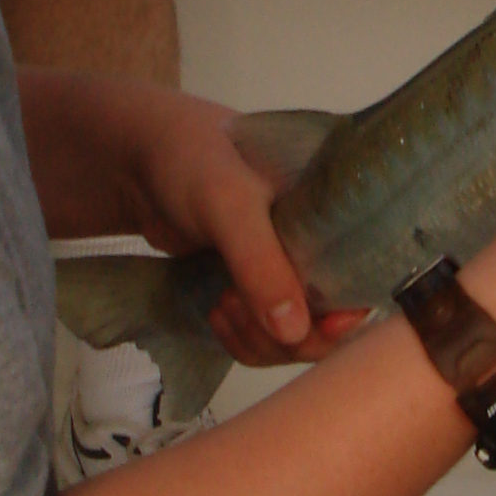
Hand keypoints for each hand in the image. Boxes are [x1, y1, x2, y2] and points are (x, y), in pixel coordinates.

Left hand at [115, 87, 364, 368]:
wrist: (134, 159)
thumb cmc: (190, 160)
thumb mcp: (230, 204)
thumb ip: (261, 264)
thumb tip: (295, 333)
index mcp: (331, 212)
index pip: (361, 278)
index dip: (349, 313)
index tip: (323, 327)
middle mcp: (316, 246)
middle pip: (329, 321)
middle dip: (289, 333)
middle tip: (237, 302)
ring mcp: (282, 270)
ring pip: (294, 336)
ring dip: (258, 337)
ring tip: (222, 303)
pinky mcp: (251, 288)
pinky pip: (263, 334)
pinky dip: (241, 337)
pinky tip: (215, 312)